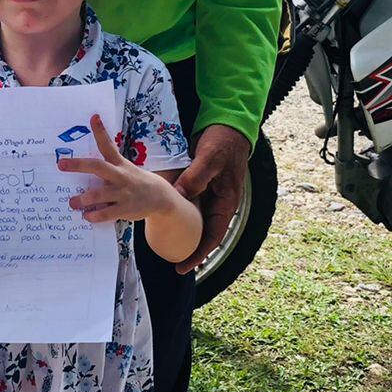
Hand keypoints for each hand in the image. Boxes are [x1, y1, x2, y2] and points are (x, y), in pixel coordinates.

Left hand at [58, 114, 174, 224]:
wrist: (160, 197)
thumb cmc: (133, 181)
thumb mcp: (124, 168)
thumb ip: (106, 166)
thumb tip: (78, 166)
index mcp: (119, 163)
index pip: (108, 145)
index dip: (100, 131)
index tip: (93, 117)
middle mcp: (120, 175)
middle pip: (98, 167)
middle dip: (78, 165)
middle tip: (61, 164)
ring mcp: (123, 192)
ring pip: (100, 194)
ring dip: (83, 199)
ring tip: (72, 202)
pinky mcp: (125, 208)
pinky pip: (107, 213)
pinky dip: (95, 215)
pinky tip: (87, 216)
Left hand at [173, 124, 250, 273]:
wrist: (228, 125)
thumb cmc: (224, 142)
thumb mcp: (210, 159)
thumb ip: (195, 178)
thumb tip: (180, 198)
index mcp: (226, 202)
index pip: (213, 236)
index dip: (199, 254)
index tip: (184, 267)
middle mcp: (219, 203)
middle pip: (204, 232)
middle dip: (190, 249)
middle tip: (172, 263)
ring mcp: (210, 195)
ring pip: (195, 220)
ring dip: (183, 232)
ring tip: (165, 245)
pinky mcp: (200, 186)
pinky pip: (189, 205)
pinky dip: (179, 213)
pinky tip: (164, 217)